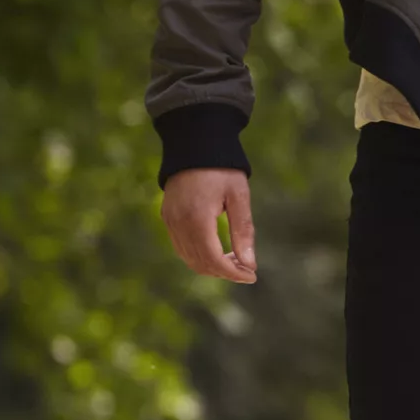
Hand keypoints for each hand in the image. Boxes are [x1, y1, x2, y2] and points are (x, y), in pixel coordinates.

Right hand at [161, 168, 257, 283]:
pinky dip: (199, 256)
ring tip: (236, 260)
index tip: (252, 276)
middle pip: (200, 263)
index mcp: (197, 218)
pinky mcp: (167, 217)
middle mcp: (178, 223)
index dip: (233, 272)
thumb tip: (250, 263)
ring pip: (188, 258)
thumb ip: (243, 230)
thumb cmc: (222, 168)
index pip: (213, 259)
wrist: (195, 144)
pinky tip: (218, 251)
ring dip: (212, 265)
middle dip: (225, 271)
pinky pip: (181, 247)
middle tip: (248, 269)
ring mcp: (169, 221)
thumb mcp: (239, 195)